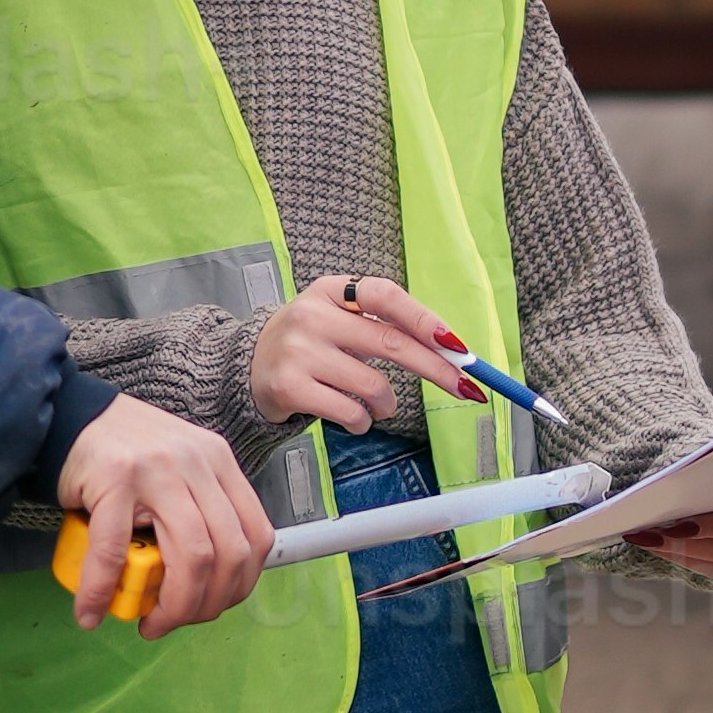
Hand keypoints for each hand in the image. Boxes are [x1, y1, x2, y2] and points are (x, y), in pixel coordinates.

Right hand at [56, 395, 272, 635]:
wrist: (70, 417)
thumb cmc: (124, 455)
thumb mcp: (178, 473)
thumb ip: (199, 512)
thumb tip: (208, 581)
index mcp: (220, 463)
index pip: (255, 535)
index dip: (240, 585)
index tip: (211, 607)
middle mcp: (198, 462)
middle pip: (229, 552)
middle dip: (207, 605)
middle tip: (175, 622)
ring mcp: (159, 468)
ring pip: (192, 555)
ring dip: (174, 606)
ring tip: (150, 623)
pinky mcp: (115, 478)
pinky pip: (116, 549)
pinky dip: (104, 589)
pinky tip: (92, 611)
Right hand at [243, 270, 457, 434]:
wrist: (247, 365)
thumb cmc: (308, 341)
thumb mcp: (336, 316)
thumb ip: (381, 324)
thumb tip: (446, 348)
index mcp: (331, 291)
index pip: (385, 297)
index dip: (423, 319)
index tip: (455, 344)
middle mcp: (313, 316)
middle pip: (390, 343)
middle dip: (437, 369)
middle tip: (465, 387)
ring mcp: (299, 352)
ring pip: (373, 386)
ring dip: (388, 404)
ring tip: (379, 405)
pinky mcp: (290, 388)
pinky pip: (350, 412)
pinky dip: (363, 421)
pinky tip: (355, 417)